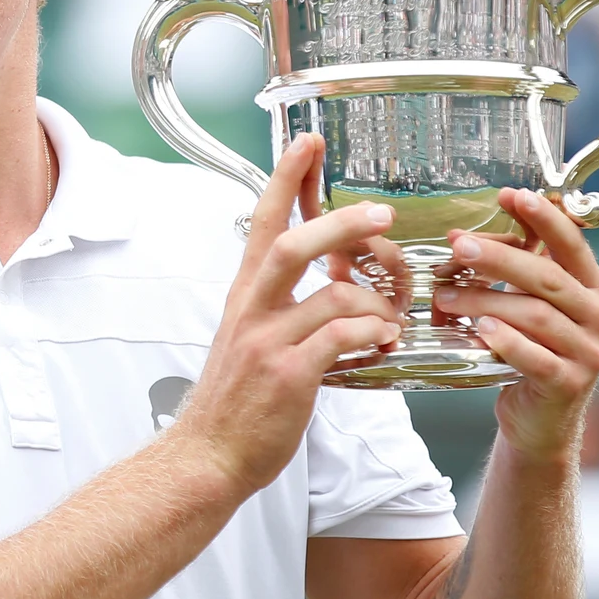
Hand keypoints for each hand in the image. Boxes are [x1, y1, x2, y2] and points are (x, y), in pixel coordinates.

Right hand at [168, 134, 408, 495]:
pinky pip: (342, 338)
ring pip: (330, 295)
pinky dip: (372, 335)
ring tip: (392, 320)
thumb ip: (280, 308)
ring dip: (375, 303)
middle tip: (381, 214)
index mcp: (245, 296)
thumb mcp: (246, 339)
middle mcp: (253, 310)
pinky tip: (383, 343)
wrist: (207, 455)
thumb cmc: (233, 403)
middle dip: (341, 223)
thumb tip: (328, 288)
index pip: (263, 222)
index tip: (307, 143)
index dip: (286, 179)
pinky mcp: (289, 375)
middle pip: (292, 245)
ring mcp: (268, 342)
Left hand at [433, 187, 598, 464]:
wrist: (538, 418)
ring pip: (536, 316)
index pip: (573, 244)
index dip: (545, 218)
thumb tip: (464, 235)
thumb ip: (516, 270)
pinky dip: (507, 341)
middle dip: (501, 257)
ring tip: (444, 295)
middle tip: (458, 245)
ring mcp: (589, 353)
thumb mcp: (529, 304)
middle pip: (548, 278)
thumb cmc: (529, 348)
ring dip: (486, 300)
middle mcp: (598, 316)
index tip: (512, 195)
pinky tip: (481, 330)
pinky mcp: (569, 384)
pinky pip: (537, 358)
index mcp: (592, 288)